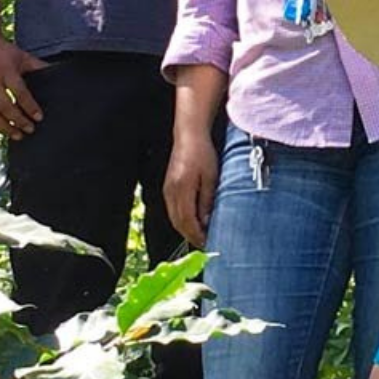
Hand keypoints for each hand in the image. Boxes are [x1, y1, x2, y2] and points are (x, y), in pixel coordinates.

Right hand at [0, 34, 46, 136]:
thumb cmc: (4, 52)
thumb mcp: (23, 56)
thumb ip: (39, 67)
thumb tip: (59, 75)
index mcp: (5, 69)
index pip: (19, 92)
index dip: (29, 106)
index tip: (39, 117)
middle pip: (4, 106)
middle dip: (18, 120)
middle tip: (30, 129)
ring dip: (4, 127)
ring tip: (17, 135)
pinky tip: (2, 128)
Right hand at [163, 131, 217, 247]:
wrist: (189, 135)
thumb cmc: (203, 153)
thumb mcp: (211, 177)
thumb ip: (207, 200)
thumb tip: (206, 222)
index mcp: (182, 188)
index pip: (187, 220)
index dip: (197, 234)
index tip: (208, 242)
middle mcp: (171, 191)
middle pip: (178, 222)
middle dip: (191, 235)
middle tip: (205, 243)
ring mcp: (167, 189)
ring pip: (174, 217)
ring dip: (186, 229)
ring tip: (201, 235)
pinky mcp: (168, 187)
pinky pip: (173, 210)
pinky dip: (182, 219)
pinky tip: (193, 221)